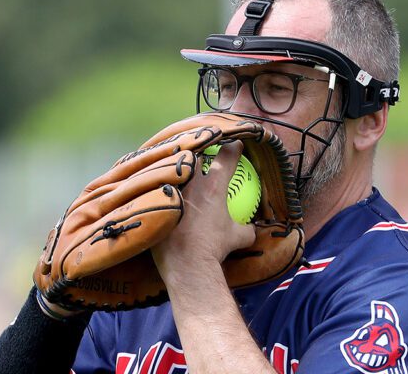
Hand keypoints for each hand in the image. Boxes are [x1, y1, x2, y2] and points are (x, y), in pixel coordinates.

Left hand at [152, 140, 255, 281]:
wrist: (187, 263)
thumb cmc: (215, 248)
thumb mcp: (238, 238)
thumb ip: (247, 229)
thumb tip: (252, 229)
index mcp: (213, 186)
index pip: (227, 157)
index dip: (234, 148)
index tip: (237, 144)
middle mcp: (191, 183)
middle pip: (195, 154)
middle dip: (200, 148)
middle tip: (202, 151)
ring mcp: (172, 190)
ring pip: (172, 166)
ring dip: (177, 164)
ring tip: (176, 165)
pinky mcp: (154, 200)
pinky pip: (156, 186)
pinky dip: (159, 185)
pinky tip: (157, 187)